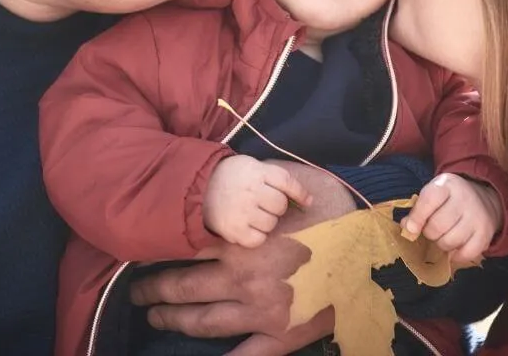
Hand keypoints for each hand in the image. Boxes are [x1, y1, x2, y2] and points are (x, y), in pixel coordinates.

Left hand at [131, 161, 356, 347]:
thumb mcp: (296, 186)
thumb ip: (263, 183)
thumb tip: (238, 171)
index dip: (158, 254)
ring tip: (156, 320)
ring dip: (174, 322)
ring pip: (202, 323)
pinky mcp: (279, 336)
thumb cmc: (335, 214)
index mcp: (242, 242)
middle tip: (136, 295)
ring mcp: (258, 312)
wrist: (372, 253)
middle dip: (154, 294)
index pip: (185, 249)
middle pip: (184, 289)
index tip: (140, 257)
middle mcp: (242, 279)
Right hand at [203, 155, 312, 247]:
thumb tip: (308, 200)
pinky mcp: (234, 230)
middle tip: (264, 204)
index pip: (286, 182)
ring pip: (271, 223)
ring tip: (253, 214)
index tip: (307, 201)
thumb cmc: (232, 177)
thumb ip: (276, 179)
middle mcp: (250, 191)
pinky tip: (248, 227)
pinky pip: (258, 239)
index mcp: (256, 172)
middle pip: (280, 205)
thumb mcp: (253, 167)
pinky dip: (257, 236)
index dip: (300, 192)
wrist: (199, 188)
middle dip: (276, 206)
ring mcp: (242, 211)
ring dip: (267, 221)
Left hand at [400, 173, 502, 266]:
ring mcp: (477, 217)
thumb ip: (418, 210)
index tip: (410, 228)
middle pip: (437, 226)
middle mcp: (465, 198)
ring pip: (449, 242)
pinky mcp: (485, 234)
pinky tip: (454, 247)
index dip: (416, 218)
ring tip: (444, 236)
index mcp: (447, 185)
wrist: (483, 199)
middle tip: (432, 230)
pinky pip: (465, 254)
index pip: (429, 200)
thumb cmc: (450, 198)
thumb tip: (407, 228)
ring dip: (441, 244)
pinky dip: (456, 256)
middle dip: (429, 233)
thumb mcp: (433, 194)